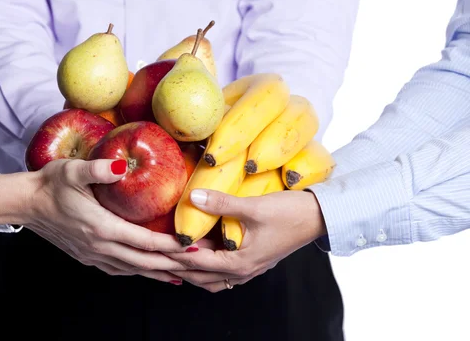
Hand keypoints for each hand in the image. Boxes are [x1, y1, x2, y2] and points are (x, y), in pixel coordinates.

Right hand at [22, 158, 195, 284]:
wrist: (25, 203)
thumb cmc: (50, 184)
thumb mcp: (73, 170)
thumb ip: (98, 169)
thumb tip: (121, 166)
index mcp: (101, 227)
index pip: (144, 242)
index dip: (171, 246)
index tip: (192, 246)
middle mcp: (99, 246)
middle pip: (143, 262)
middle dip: (172, 264)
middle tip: (197, 264)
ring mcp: (92, 254)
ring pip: (132, 270)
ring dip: (157, 272)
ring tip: (181, 274)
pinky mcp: (87, 256)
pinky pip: (118, 269)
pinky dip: (138, 272)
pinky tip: (147, 270)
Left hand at [166, 189, 326, 291]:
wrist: (321, 217)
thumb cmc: (291, 213)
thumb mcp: (254, 207)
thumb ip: (221, 202)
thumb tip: (193, 196)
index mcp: (241, 263)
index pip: (196, 261)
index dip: (173, 253)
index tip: (153, 245)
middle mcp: (243, 271)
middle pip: (200, 276)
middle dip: (175, 267)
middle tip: (154, 255)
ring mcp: (249, 268)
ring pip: (211, 278)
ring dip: (190, 270)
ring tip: (171, 258)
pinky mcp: (253, 259)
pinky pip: (222, 271)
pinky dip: (205, 266)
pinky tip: (199, 252)